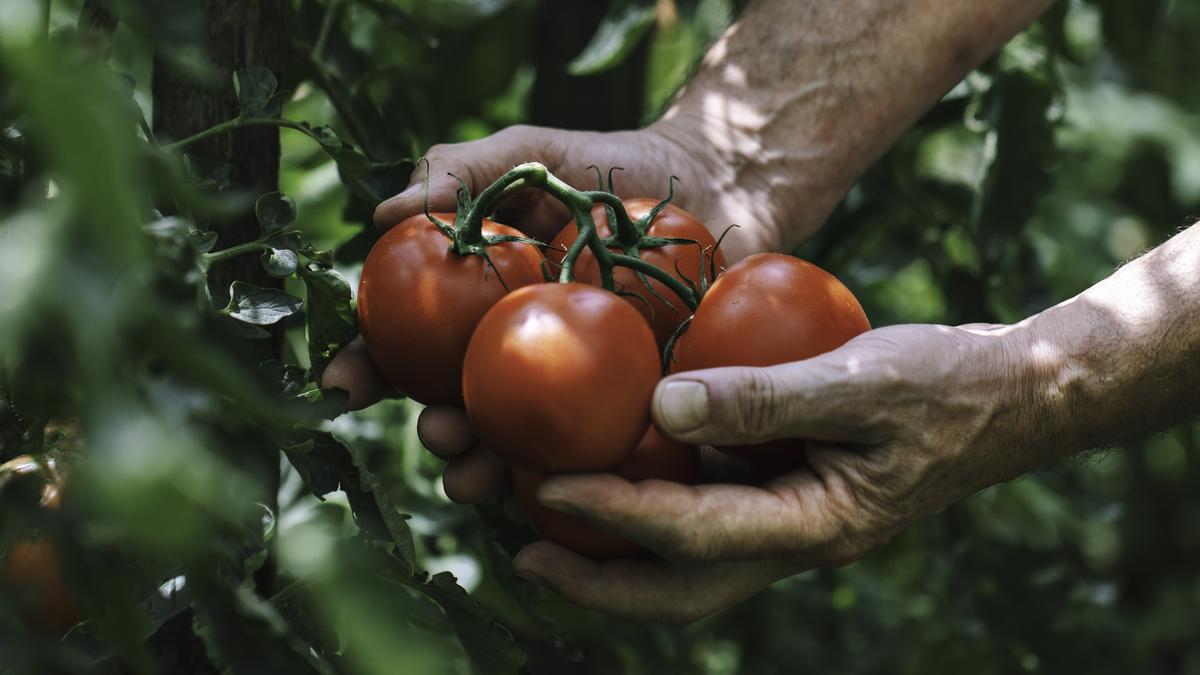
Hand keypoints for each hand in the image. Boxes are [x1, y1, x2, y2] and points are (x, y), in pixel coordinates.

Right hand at [324, 120, 783, 499]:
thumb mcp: (529, 152)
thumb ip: (460, 172)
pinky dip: (578, 474)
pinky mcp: (643, 402)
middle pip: (464, 405)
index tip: (343, 387)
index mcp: (485, 303)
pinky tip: (561, 486)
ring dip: (489, 467)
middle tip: (437, 433)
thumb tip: (381, 217)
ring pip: (524, 441)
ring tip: (477, 476)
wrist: (720, 178)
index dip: (371, 366)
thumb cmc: (615, 162)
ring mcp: (582, 383)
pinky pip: (603, 447)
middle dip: (436, 432)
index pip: (413, 343)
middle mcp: (524, 351)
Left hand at [510, 322, 1063, 621]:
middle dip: (598, 582)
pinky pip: (707, 513)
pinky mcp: (786, 492)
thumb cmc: (947, 384)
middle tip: (522, 551)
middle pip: (680, 589)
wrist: (1007, 398)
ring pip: (689, 561)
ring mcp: (790, 522)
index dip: (614, 518)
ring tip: (545, 514)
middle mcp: (794, 539)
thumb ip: (767, 398)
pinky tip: (619, 458)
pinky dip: (654, 502)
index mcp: (815, 527)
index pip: (693, 537)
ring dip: (617, 548)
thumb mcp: (862, 380)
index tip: (544, 491)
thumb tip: (661, 406)